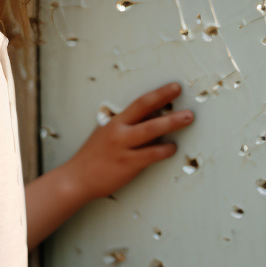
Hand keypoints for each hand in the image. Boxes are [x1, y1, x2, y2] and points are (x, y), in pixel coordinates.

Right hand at [64, 82, 193, 202]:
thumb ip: (128, 126)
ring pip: (151, 131)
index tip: (174, 88)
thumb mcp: (107, 133)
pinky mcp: (127, 164)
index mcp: (115, 122)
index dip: (159, 94)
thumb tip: (153, 117)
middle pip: (147, 112)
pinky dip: (164, 150)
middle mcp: (119, 132)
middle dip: (167, 102)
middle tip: (186, 99)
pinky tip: (172, 148)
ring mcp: (123, 148)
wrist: (77, 178)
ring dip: (172, 123)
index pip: (140, 103)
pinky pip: (150, 154)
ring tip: (187, 119)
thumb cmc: (94, 156)